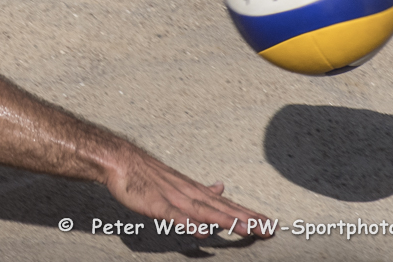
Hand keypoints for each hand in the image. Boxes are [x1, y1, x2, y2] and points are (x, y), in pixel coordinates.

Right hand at [104, 144, 274, 237]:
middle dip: (246, 220)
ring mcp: (174, 199)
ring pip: (203, 211)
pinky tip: (202, 231)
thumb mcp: (180, 181)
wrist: (122, 161)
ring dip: (225, 220)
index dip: (249, 214)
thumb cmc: (149, 175)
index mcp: (196, 192)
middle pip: (221, 209)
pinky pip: (174, 216)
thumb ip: (202, 189)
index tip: (270, 224)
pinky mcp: (156, 204)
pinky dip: (188, 223)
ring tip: (245, 230)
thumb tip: (222, 187)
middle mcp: (190, 194)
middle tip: (268, 230)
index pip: (227, 205)